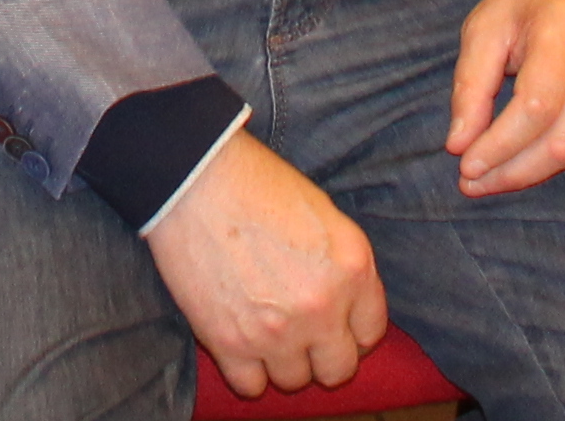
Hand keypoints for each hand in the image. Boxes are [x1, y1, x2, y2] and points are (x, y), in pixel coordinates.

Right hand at [142, 136, 387, 400]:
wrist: (193, 177)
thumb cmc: (256, 183)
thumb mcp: (324, 214)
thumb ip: (342, 267)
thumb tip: (343, 306)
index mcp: (352, 267)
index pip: (371, 331)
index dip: (351, 329)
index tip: (333, 324)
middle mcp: (322, 306)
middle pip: (338, 368)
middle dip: (322, 354)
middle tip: (301, 334)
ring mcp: (277, 331)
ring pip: (294, 381)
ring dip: (282, 361)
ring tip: (265, 331)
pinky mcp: (230, 343)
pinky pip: (251, 387)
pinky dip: (247, 372)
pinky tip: (241, 343)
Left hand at [443, 0, 564, 197]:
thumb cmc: (531, 4)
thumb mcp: (486, 27)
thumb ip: (470, 86)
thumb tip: (459, 144)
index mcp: (564, 35)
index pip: (534, 110)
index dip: (498, 147)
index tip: (466, 167)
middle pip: (562, 144)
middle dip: (512, 172)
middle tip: (476, 182)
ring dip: (542, 170)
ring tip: (510, 158)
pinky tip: (557, 148)